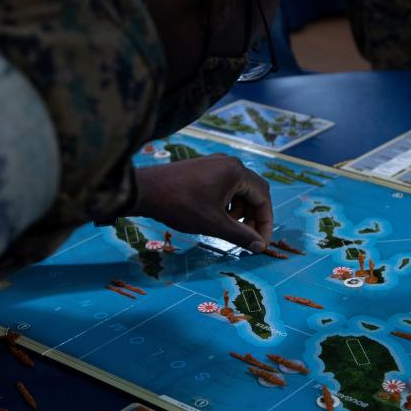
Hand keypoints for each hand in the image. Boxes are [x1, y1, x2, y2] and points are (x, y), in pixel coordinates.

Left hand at [133, 154, 272, 251]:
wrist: (146, 191)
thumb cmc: (181, 206)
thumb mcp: (214, 224)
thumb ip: (241, 236)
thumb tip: (260, 247)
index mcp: (236, 172)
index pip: (263, 197)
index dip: (265, 223)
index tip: (261, 243)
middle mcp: (229, 163)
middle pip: (253, 191)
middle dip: (253, 217)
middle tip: (248, 238)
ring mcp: (215, 163)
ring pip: (239, 190)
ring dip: (240, 211)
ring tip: (228, 228)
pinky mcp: (204, 168)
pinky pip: (225, 186)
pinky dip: (227, 203)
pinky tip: (215, 216)